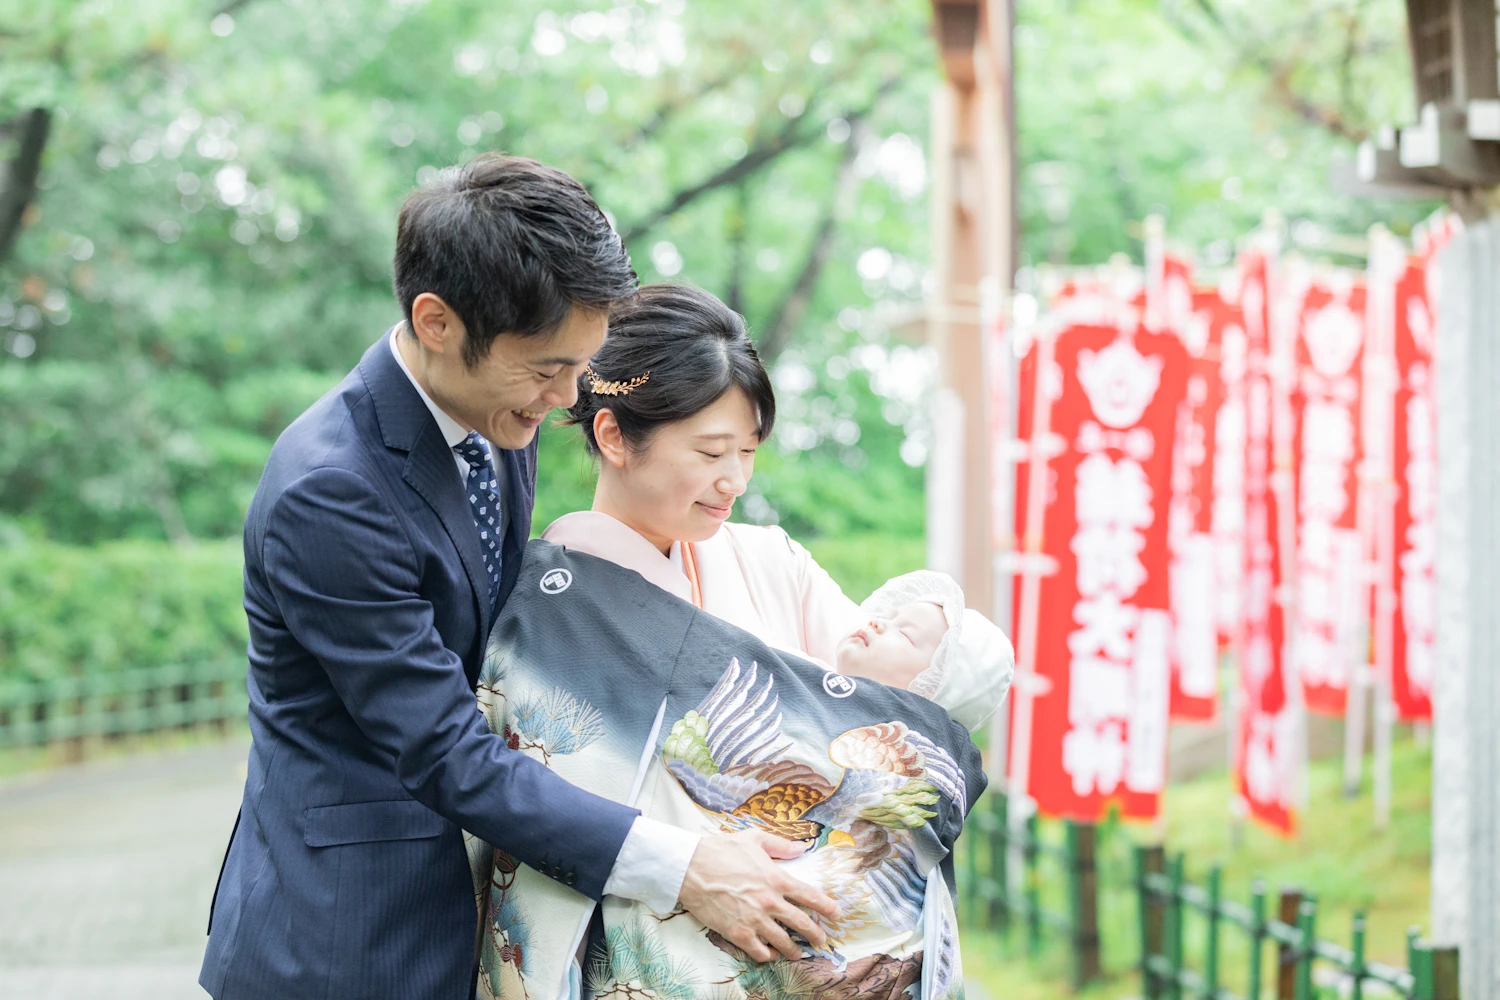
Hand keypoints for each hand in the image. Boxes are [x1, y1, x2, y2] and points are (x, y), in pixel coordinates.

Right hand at [676, 830, 840, 962]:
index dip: (827, 907)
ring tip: (797, 954)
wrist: (692, 868)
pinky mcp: (738, 933)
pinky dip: (768, 955)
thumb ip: (780, 844)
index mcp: (777, 879)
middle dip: (816, 934)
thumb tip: (800, 847)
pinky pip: (759, 952)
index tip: (836, 914)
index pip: (811, 896)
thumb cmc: (721, 850)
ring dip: (793, 950)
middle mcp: (770, 902)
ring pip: (783, 942)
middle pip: (802, 924)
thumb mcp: (754, 839)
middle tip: (821, 940)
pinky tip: (770, 954)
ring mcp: (755, 920)